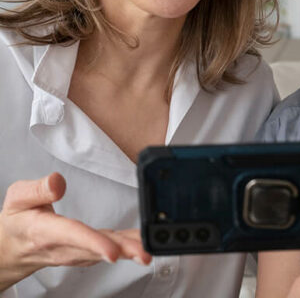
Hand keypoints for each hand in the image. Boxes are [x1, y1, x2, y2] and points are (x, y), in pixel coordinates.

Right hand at [0, 172, 150, 289]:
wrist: (9, 249)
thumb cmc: (16, 220)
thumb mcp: (17, 198)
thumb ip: (37, 189)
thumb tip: (58, 182)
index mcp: (45, 231)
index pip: (72, 235)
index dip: (93, 243)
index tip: (113, 252)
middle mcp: (62, 246)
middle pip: (95, 248)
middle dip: (122, 250)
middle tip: (145, 252)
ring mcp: (75, 252)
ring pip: (104, 251)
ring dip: (128, 251)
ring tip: (149, 250)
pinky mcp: (85, 251)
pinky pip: (108, 249)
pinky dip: (126, 247)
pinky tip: (142, 243)